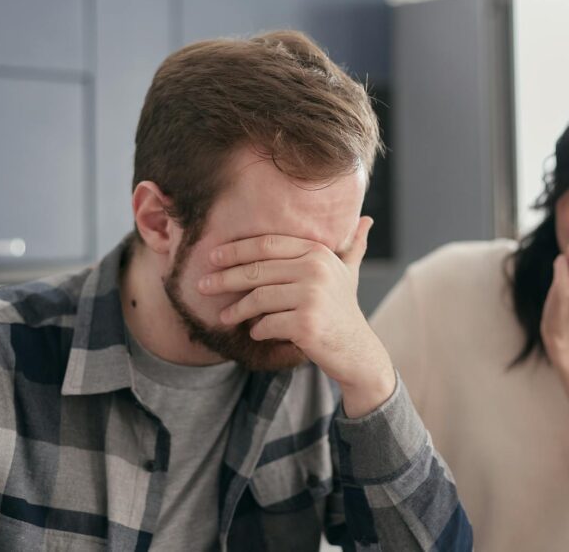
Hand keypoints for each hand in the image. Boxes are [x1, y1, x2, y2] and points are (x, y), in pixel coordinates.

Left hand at [198, 217, 394, 416]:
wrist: (358, 351)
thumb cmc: (343, 310)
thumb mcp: (348, 273)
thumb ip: (352, 246)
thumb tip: (367, 218)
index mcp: (318, 252)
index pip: (266, 245)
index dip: (236, 250)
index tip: (213, 257)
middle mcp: (317, 270)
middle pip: (256, 270)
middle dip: (224, 278)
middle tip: (202, 285)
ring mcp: (313, 297)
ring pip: (258, 299)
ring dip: (237, 310)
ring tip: (225, 316)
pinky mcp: (307, 324)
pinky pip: (266, 324)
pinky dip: (257, 330)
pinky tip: (256, 332)